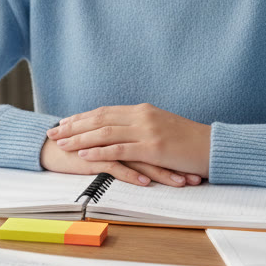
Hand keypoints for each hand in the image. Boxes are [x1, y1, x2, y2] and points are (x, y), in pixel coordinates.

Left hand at [46, 103, 210, 179]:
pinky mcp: (153, 147)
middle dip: (73, 126)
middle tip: (52, 132)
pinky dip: (99, 152)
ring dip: (80, 139)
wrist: (213, 147)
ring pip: (105, 132)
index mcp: (142, 110)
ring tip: (61, 144)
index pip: (104, 111)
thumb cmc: (189, 143)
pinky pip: (120, 149)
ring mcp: (147, 130)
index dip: (81, 117)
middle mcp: (142, 116)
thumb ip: (141, 128)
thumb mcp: (162, 128)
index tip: (63, 123)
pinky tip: (84, 155)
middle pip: (99, 119)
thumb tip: (122, 133)